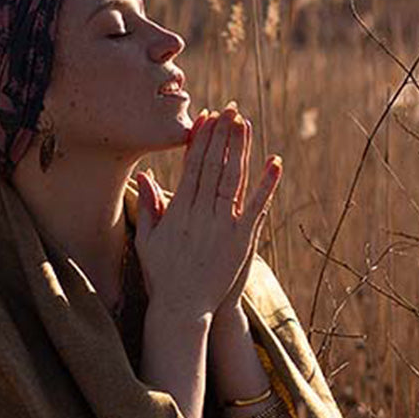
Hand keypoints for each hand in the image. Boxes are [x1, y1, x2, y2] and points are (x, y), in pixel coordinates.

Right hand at [134, 103, 281, 321]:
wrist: (182, 308)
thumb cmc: (161, 275)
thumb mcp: (147, 240)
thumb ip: (148, 208)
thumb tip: (144, 178)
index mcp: (178, 211)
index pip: (191, 166)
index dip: (200, 140)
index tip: (207, 118)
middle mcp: (200, 214)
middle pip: (213, 165)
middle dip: (222, 135)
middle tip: (230, 109)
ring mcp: (222, 226)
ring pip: (232, 179)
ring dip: (240, 149)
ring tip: (246, 123)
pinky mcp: (240, 240)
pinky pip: (256, 207)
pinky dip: (266, 184)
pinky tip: (274, 163)